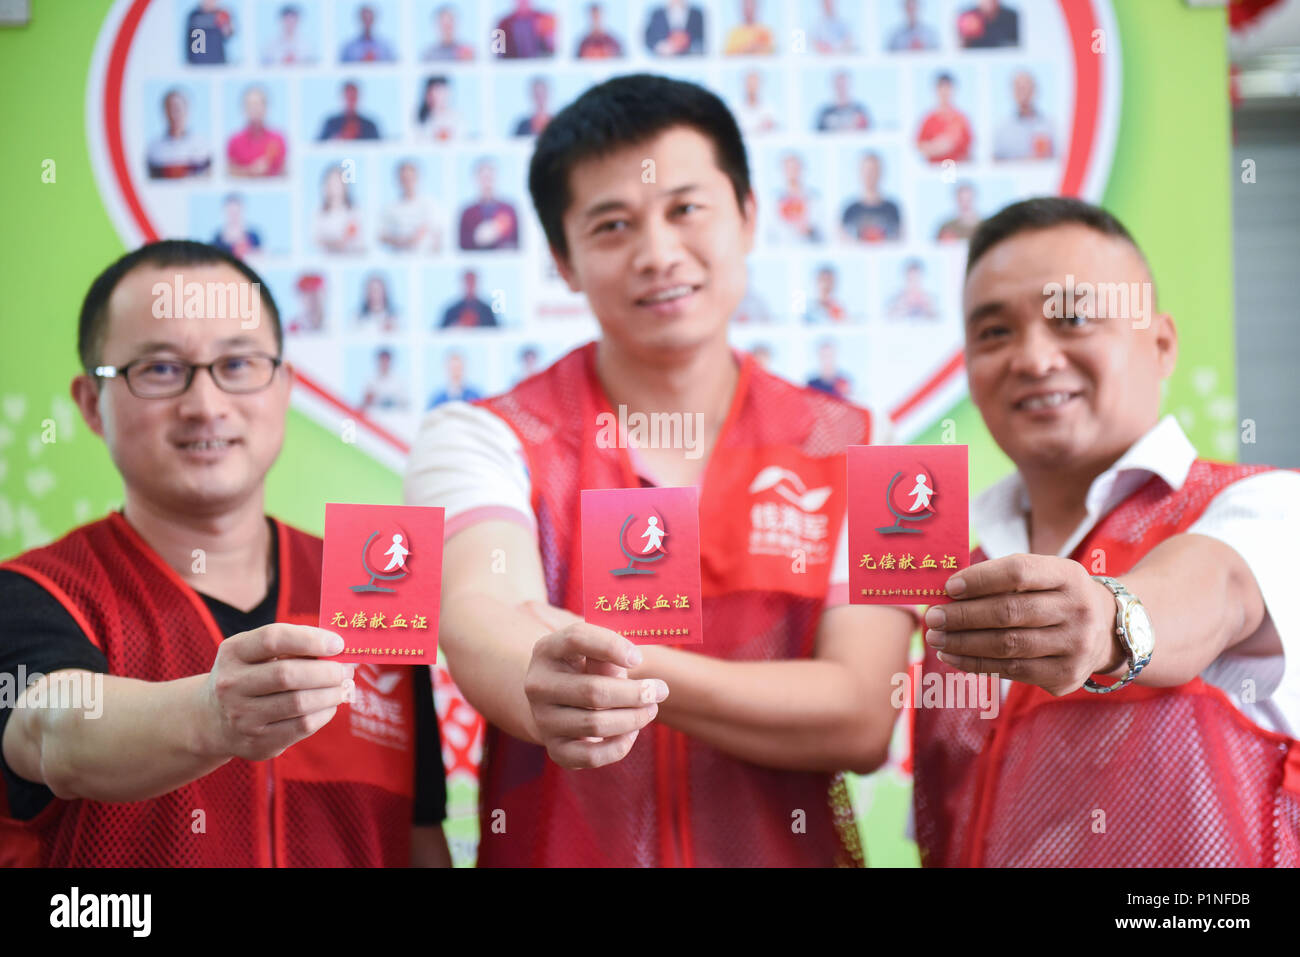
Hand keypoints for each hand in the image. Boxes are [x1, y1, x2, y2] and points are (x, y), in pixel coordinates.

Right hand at [200, 624, 355, 760]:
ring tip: (343, 687)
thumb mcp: (257, 653)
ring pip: (299, 703)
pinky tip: (329, 704)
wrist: (214, 720)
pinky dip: (324, 713)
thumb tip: (338, 647)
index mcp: (233, 652)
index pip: (273, 639)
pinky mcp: (258, 742)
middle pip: (288, 675)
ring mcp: (242, 717)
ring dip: (331, 693)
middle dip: (326, 671)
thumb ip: (293, 645)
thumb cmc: (250, 675)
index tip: (337, 644)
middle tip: (346, 669)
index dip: (310, 639)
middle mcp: (231, 684)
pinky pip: (302, 726)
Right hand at [524, 622, 667, 768]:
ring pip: (596, 724)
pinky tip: (632, 731)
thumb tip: (632, 659)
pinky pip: (592, 756)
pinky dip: (619, 746)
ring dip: (633, 718)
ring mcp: (543, 720)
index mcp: (547, 650)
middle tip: (661, 690)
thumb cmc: (585, 668)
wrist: (559, 701)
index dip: (612, 646)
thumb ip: (609, 650)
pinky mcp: (555, 749)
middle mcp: (538, 685)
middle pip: (593, 691)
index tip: (638, 659)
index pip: (577, 638)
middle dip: (635, 693)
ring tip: (651, 709)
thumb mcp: (593, 651)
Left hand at [923, 554, 1122, 695]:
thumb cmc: (1057, 596)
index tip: (949, 587)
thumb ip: (1003, 579)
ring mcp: (1075, 646)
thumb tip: (948, 592)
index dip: (980, 579)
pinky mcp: (1066, 675)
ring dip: (963, 643)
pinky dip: (976, 664)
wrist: (1108, 631)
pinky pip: (1011, 670)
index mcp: (1068, 575)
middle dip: (963, 616)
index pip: (1018, 572)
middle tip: (932, 618)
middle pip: (1009, 613)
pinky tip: (953, 657)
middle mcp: (1077, 610)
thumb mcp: (1044, 576)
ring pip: (1007, 646)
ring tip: (936, 639)